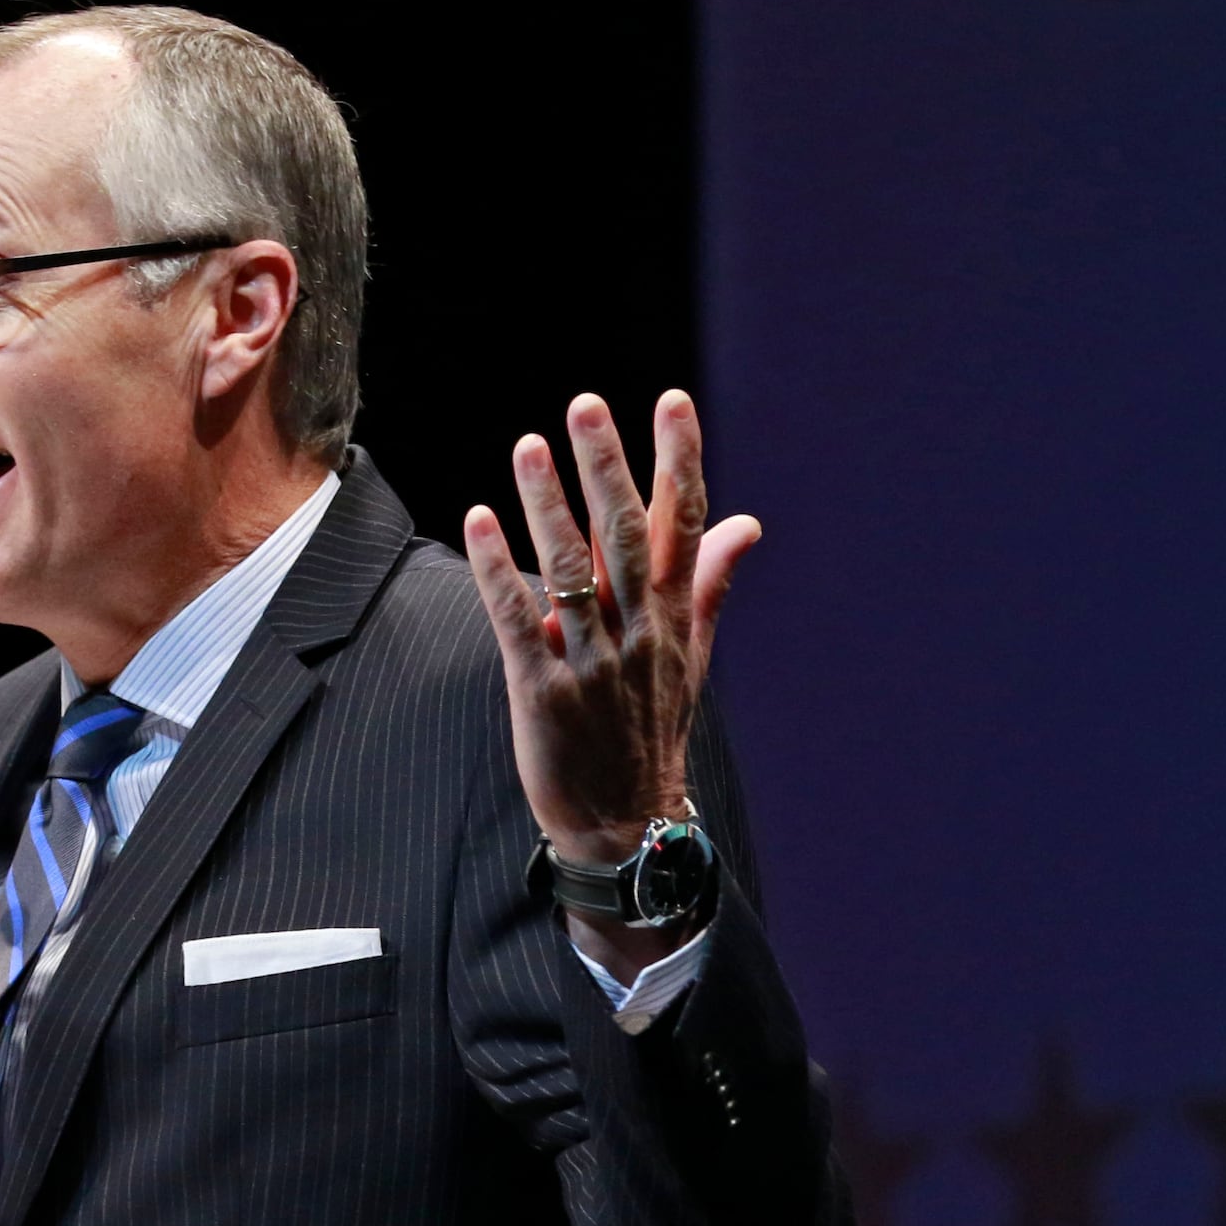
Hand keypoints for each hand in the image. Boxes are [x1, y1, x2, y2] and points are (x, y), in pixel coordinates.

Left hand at [459, 391, 760, 966]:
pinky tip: (480, 521)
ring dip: (548, 507)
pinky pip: (519, 622)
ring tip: (527, 446)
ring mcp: (592, 663)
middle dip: (608, 468)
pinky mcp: (544, 693)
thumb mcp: (692, 656)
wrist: (626, 823)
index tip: (673, 402)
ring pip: (572, 573)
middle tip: (586, 405)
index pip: (686, 525)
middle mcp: (639, 633)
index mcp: (674, 618)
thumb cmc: (651, 728)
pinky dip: (499, 571)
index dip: (679, 461)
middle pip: (628, 538)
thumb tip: (746, 522)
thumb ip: (709, 582)